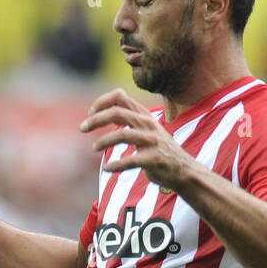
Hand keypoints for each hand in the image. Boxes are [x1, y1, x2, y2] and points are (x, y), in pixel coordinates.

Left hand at [80, 88, 196, 190]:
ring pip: (122, 135)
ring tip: (94, 148)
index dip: (102, 101)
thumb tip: (106, 113)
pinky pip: (131, 160)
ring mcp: (152, 141)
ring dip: (103, 141)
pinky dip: (116, 165)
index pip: (121, 96)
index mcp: (144, 115)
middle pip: (118, 112)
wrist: (184, 171)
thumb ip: (131, 121)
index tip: (90, 113)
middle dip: (96, 119)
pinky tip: (107, 169)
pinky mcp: (154, 159)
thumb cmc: (161, 152)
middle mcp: (148, 124)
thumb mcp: (147, 130)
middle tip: (82, 128)